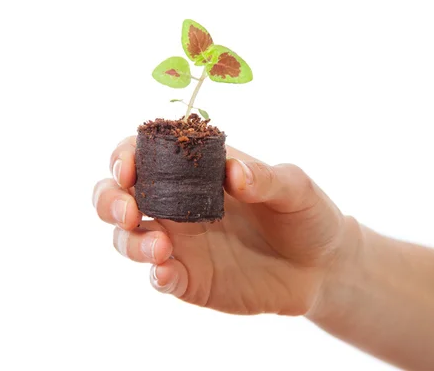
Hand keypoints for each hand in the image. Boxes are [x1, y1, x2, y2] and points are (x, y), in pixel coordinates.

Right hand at [92, 137, 355, 315]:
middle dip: (110, 199)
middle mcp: (181, 204)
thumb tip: (233, 173)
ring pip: (130, 238)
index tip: (128, 168)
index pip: (147, 154)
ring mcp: (183, 243)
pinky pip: (160, 277)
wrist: (324, 265)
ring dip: (130, 241)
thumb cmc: (307, 214)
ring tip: (159, 247)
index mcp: (199, 171)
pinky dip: (155, 275)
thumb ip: (266, 178)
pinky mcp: (192, 278)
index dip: (126, 156)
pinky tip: (166, 273)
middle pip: (122, 197)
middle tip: (127, 210)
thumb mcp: (295, 188)